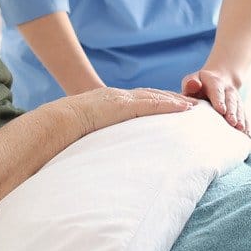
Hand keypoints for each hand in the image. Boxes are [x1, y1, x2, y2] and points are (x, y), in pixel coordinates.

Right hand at [65, 85, 195, 135]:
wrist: (56, 122)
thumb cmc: (66, 132)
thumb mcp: (87, 133)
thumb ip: (98, 137)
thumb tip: (101, 155)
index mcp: (109, 103)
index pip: (139, 100)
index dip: (157, 102)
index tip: (173, 107)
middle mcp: (117, 97)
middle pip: (151, 95)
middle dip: (172, 98)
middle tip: (192, 104)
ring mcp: (120, 99)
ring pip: (155, 97)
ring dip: (176, 100)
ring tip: (194, 106)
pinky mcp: (123, 105)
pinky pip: (151, 104)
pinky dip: (169, 104)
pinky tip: (184, 108)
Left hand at [181, 69, 247, 135]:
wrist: (217, 80)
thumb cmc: (199, 84)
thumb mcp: (193, 79)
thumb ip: (190, 83)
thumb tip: (193, 86)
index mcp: (215, 82)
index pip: (217, 91)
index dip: (219, 100)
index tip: (221, 111)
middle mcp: (228, 89)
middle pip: (231, 100)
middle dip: (232, 111)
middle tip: (232, 122)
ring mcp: (236, 98)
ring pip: (239, 108)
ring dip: (241, 118)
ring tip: (241, 129)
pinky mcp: (240, 107)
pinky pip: (245, 115)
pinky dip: (247, 124)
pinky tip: (248, 134)